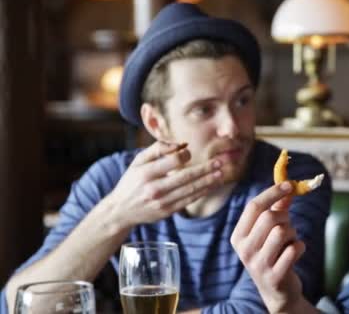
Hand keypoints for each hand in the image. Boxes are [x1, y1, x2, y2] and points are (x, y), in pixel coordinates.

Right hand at [105, 141, 222, 228]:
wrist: (120, 211)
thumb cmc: (132, 181)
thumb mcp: (138, 162)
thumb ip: (158, 149)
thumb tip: (180, 144)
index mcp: (146, 173)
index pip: (173, 162)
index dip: (185, 155)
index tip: (190, 153)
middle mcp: (155, 188)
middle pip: (186, 177)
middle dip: (205, 169)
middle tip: (220, 162)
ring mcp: (162, 202)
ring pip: (190, 190)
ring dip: (208, 181)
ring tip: (220, 173)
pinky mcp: (167, 212)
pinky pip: (189, 200)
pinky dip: (202, 192)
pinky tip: (211, 185)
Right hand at [231, 182, 314, 313]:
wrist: (276, 291)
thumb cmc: (273, 253)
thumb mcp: (269, 231)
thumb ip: (277, 208)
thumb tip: (289, 186)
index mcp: (238, 236)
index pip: (253, 206)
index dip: (273, 192)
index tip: (289, 184)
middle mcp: (244, 250)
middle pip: (269, 217)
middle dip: (285, 217)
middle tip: (288, 225)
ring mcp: (258, 265)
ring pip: (282, 231)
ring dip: (293, 233)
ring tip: (290, 241)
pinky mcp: (274, 276)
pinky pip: (293, 249)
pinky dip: (300, 246)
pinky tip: (295, 253)